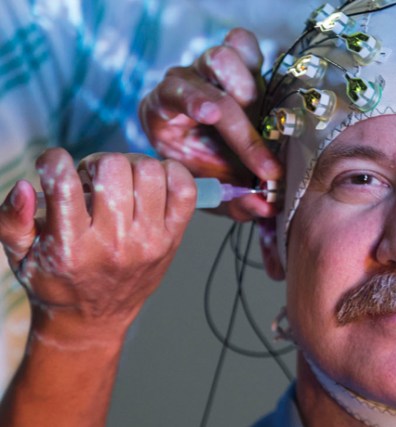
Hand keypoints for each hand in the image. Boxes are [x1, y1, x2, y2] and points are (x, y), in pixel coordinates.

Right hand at [0, 148, 195, 342]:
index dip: (55, 161)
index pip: (65, 185)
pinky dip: (172, 174)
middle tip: (90, 179)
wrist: (94, 318)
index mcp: (69, 247)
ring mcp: (147, 241)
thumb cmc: (56, 280)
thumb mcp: (20, 255)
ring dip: (131, 166)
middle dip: (96, 163)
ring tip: (119, 182)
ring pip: (150, 172)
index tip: (53, 165)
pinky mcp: (172, 239)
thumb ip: (13, 220)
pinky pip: (184, 190)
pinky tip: (151, 181)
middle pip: (113, 169)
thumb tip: (24, 186)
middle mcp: (112, 243)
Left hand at [139, 28, 279, 220]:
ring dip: (248, 83)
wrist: (216, 157)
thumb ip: (237, 201)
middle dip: (239, 110)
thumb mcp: (215, 193)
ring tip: (264, 115)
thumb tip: (266, 206)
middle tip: (263, 143)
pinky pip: (243, 44)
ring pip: (224, 55)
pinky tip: (266, 91)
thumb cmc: (208, 172)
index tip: (214, 115)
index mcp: (162, 111)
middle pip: (206, 76)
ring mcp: (208, 69)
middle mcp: (183, 82)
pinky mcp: (236, 61)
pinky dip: (257, 61)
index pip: (175, 94)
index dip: (195, 101)